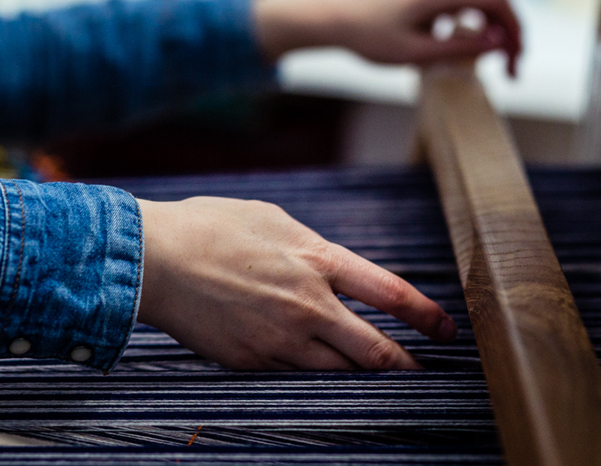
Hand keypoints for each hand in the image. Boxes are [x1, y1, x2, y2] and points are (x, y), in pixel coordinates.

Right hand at [136, 196, 455, 370]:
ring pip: (339, 373)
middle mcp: (308, 305)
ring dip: (361, 377)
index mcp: (318, 260)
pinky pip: (295, 376)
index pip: (391, 294)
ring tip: (376, 380)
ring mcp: (280, 339)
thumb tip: (334, 270)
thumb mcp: (274, 221)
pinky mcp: (252, 362)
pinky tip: (315, 372)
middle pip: (375, 350)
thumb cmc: (211, 228)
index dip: (426, 316)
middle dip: (406, 366)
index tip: (446, 330)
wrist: (155, 260)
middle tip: (423, 374)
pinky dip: (313, 376)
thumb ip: (311, 248)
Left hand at [253, 0, 521, 76]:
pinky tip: (464, 54)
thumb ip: (460, 49)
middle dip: (506, 37)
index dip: (515, 31)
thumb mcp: (417, 53)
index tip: (517, 61)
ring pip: (479, 7)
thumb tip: (499, 43)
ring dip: (489, 35)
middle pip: (493, 4)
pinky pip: (462, 8)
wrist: (337, 19)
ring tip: (493, 68)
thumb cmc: (370, 37)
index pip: (499, 2)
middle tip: (511, 73)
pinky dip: (471, 29)